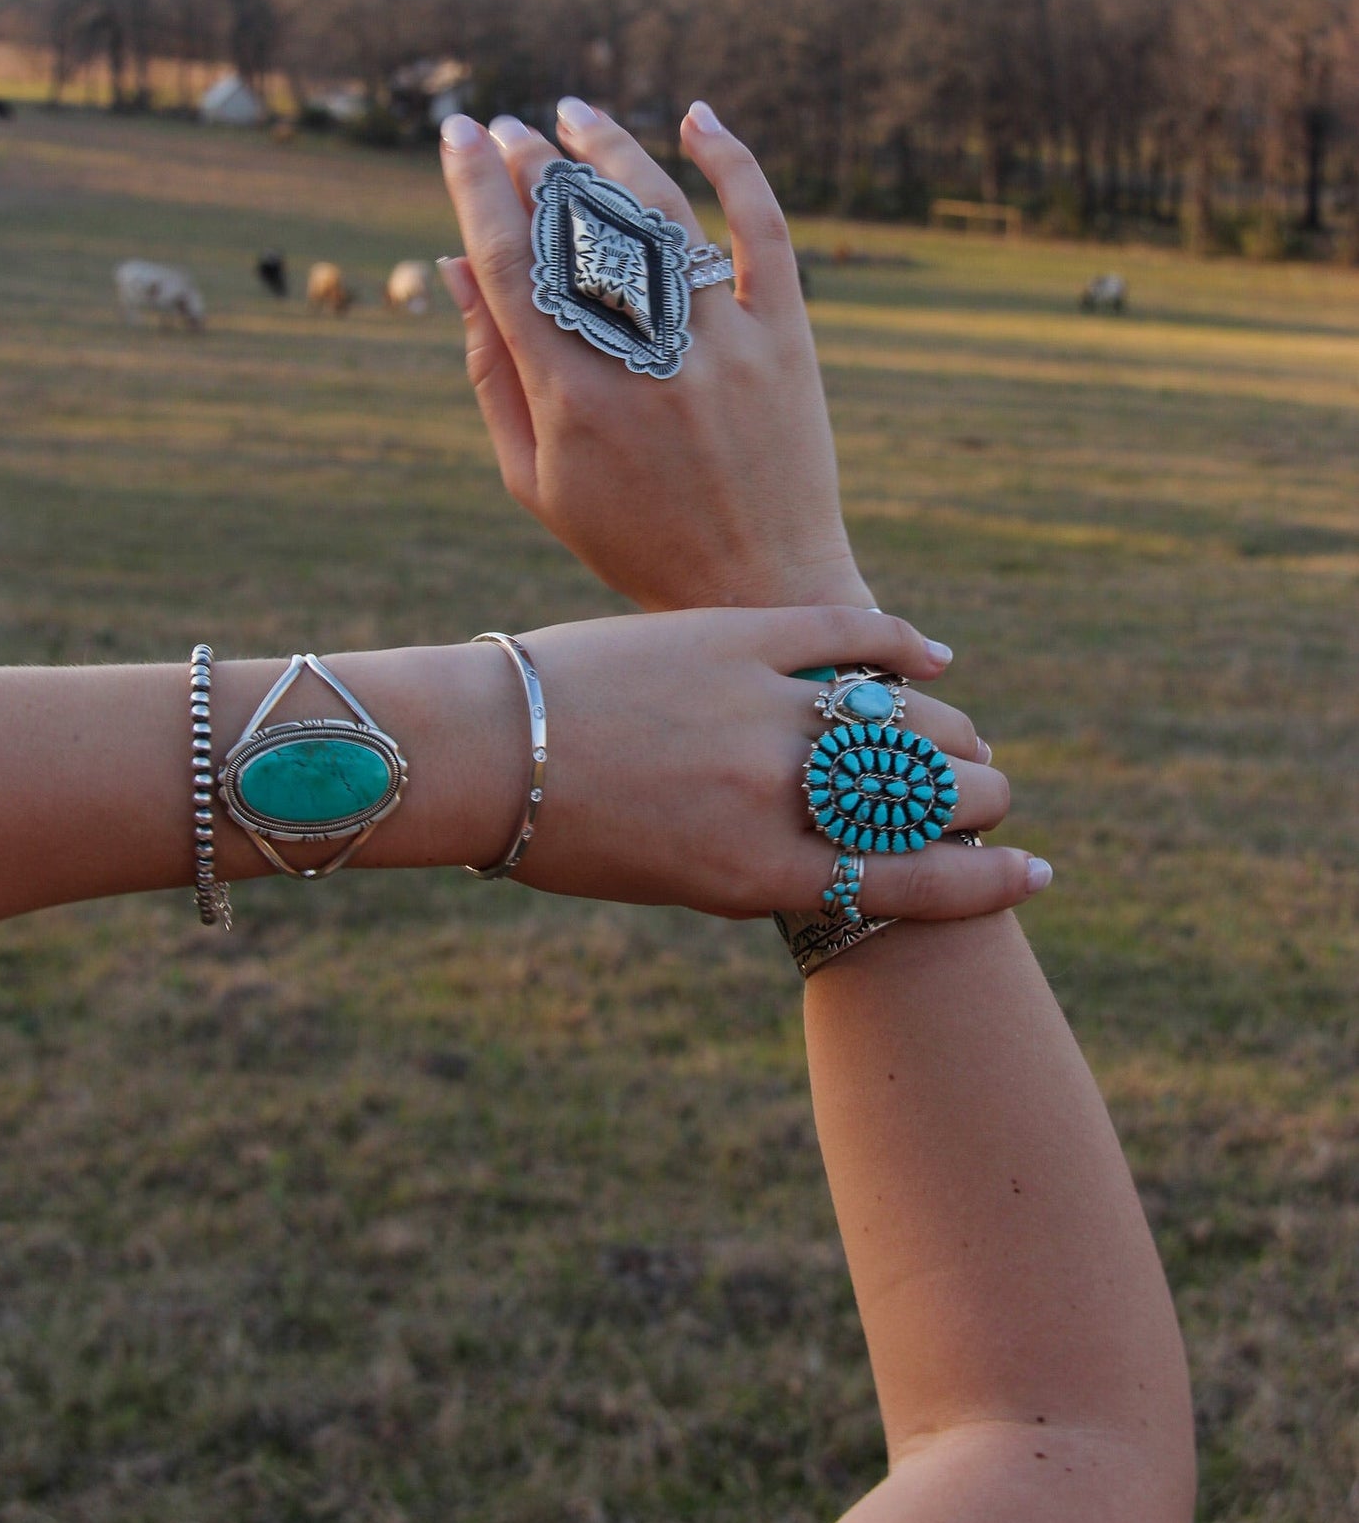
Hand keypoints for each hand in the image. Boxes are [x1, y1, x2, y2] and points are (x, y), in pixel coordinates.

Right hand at [438, 99, 868, 612]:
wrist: (761, 588)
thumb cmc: (631, 539)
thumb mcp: (534, 476)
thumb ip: (490, 371)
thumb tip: (454, 265)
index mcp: (573, 398)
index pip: (511, 263)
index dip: (476, 187)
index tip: (457, 133)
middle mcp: (648, 359)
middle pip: (579, 227)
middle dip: (532, 163)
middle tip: (506, 127)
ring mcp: (725, 342)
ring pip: (661, 212)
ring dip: (611, 148)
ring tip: (573, 114)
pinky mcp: (788, 337)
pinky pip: (764, 229)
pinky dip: (733, 165)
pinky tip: (696, 118)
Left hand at [479, 604, 1030, 922]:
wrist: (486, 747)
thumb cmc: (564, 834)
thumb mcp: (676, 878)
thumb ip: (763, 862)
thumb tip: (836, 844)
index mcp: (759, 876)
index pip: (913, 885)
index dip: (989, 883)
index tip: (1036, 872)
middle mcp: (776, 797)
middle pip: (924, 800)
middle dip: (980, 801)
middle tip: (996, 794)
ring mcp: (762, 710)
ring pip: (903, 721)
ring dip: (952, 733)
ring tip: (970, 742)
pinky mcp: (739, 637)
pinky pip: (849, 638)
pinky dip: (902, 648)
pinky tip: (933, 660)